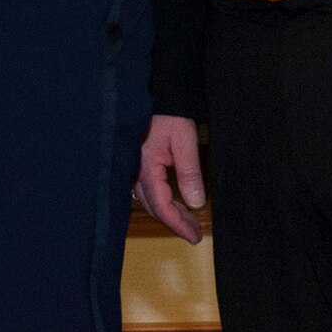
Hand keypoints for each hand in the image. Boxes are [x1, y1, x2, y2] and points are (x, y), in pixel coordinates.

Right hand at [135, 115, 205, 243]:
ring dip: (170, 212)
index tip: (195, 237)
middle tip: (195, 232)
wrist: (157, 94)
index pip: (162, 207)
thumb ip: (190, 173)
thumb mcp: (184, 141)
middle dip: (175, 222)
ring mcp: (135, 168)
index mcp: (146, 168)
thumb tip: (197, 203)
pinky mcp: (138, 163)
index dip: (179, 225)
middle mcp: (136, 172)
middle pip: (154, 207)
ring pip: (150, 200)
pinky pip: (148, 190)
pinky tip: (177, 201)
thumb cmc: (169, 114)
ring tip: (191, 220)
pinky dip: (163, 200)